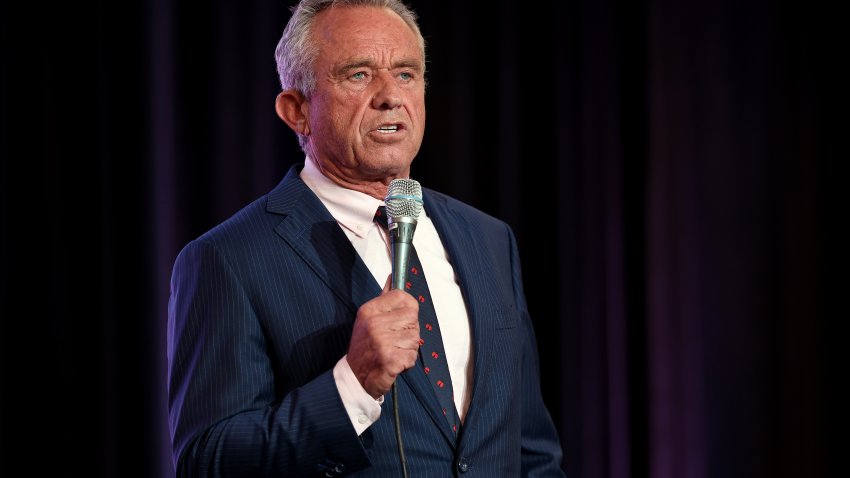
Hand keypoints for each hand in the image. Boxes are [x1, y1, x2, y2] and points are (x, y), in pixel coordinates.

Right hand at [347, 276, 420, 397]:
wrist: (355, 377)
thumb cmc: (365, 346)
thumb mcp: (368, 318)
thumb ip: (384, 299)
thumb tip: (393, 278)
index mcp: (370, 310)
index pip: (402, 297)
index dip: (408, 307)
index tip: (403, 316)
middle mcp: (375, 324)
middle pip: (413, 317)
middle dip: (409, 329)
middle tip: (395, 339)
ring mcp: (382, 342)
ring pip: (415, 337)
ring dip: (408, 347)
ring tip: (393, 351)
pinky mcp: (390, 360)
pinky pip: (412, 355)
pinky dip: (407, 362)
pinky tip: (394, 362)